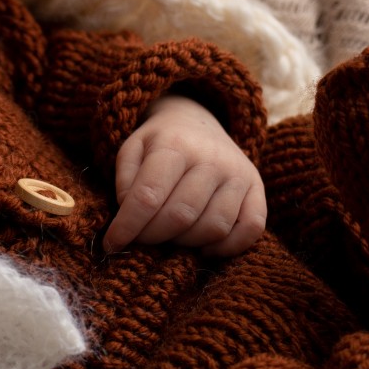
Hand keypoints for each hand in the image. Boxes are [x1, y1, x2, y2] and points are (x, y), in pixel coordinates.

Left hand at [104, 92, 265, 257]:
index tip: (111, 244)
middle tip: (141, 238)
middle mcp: (211, 158)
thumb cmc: (160, 143)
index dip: (127, 227)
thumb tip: (129, 215)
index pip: (148, 197)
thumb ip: (124, 181)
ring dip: (186, 243)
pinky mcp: (257, 188)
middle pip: (180, 217)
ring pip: (214, 227)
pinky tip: (204, 247)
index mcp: (174, 144)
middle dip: (153, 237)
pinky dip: (228, 247)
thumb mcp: (132, 149)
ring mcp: (238, 174)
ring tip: (170, 236)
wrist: (198, 120)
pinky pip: (252, 228)